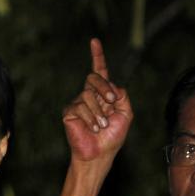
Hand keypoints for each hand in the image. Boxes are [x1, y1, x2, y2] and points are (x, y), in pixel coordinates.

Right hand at [62, 39, 132, 163]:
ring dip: (99, 112)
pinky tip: (93, 128)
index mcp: (103, 94)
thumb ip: (122, 96)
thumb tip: (112, 85)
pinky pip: (80, 106)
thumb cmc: (112, 137)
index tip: (94, 41)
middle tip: (111, 101)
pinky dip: (90, 118)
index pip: (100, 72)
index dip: (97, 56)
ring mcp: (78, 103)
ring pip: (88, 94)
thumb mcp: (125, 114)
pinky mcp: (69, 112)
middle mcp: (89, 95)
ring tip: (101, 126)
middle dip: (104, 87)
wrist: (99, 154)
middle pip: (94, 77)